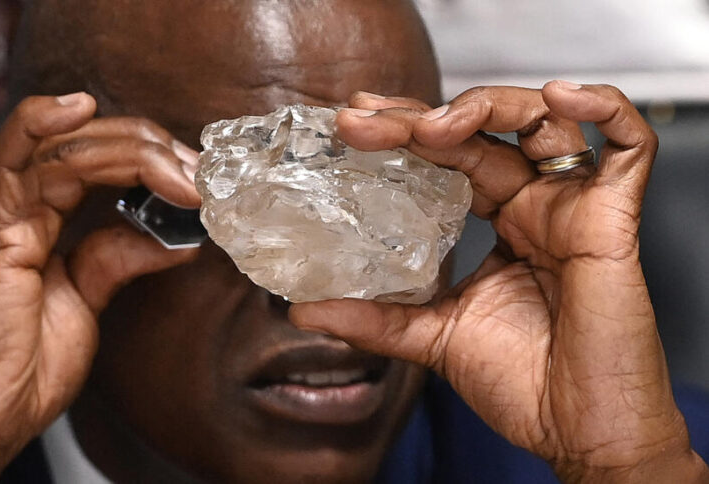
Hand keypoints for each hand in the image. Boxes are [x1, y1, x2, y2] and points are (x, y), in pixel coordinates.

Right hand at [0, 93, 200, 481]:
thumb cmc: (10, 372)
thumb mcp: (81, 301)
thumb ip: (115, 257)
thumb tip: (173, 234)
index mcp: (23, 221)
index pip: (85, 161)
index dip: (144, 159)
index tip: (194, 176)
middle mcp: (3, 209)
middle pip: (76, 146)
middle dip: (146, 151)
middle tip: (198, 173)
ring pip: (56, 148)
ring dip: (127, 150)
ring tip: (178, 168)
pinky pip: (8, 164)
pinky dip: (41, 128)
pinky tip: (78, 109)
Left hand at [290, 82, 708, 481]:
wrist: (576, 435)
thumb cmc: (523, 386)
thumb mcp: (432, 337)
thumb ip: (373, 319)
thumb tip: (302, 311)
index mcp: (502, 223)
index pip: (451, 156)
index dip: (406, 133)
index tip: (352, 125)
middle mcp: (535, 206)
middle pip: (481, 133)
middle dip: (418, 118)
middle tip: (361, 119)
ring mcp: (574, 208)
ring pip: (541, 122)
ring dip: (483, 108)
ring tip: (428, 126)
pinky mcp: (614, 221)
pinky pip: (629, 148)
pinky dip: (603, 110)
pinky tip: (560, 97)